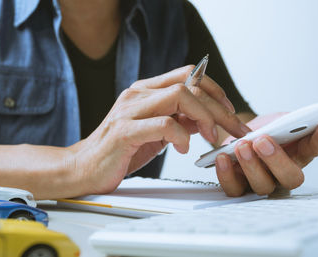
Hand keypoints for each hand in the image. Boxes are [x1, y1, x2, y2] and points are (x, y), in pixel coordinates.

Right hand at [67, 66, 249, 195]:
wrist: (84, 167)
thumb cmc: (120, 150)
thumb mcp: (156, 133)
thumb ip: (178, 120)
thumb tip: (205, 118)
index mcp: (145, 91)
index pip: (188, 74)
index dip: (214, 89)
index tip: (229, 110)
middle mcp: (137, 94)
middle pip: (189, 84)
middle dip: (219, 107)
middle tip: (233, 128)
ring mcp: (129, 110)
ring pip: (179, 96)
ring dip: (205, 117)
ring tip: (212, 137)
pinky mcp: (124, 131)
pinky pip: (163, 124)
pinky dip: (181, 135)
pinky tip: (183, 148)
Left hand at [215, 113, 317, 195]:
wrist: (235, 137)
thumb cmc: (260, 132)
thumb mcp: (276, 122)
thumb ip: (290, 122)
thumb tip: (304, 118)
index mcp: (298, 154)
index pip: (315, 149)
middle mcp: (282, 173)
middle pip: (289, 177)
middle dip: (276, 159)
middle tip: (263, 141)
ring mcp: (261, 182)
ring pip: (262, 185)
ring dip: (251, 166)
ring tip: (242, 146)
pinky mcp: (238, 185)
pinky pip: (234, 188)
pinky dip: (226, 174)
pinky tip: (223, 158)